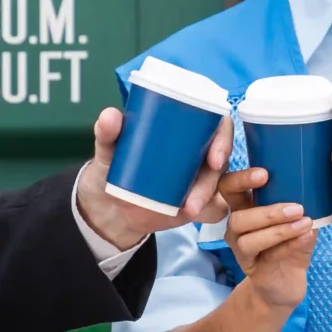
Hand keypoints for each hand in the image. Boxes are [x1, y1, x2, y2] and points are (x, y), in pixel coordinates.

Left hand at [76, 108, 233, 249]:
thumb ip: (107, 133)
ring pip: (218, 184)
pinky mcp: (197, 202)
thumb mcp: (109, 149)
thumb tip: (110, 115)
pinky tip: (191, 215)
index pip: (217, 125)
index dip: (224, 138)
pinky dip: (208, 212)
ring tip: (189, 210)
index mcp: (186, 130)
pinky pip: (213, 208)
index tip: (214, 156)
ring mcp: (199, 178)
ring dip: (207, 197)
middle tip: (199, 188)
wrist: (109, 205)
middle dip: (215, 175)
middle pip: (221, 157)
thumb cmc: (115, 166)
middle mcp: (198, 152)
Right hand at [219, 167, 318, 313]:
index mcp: (243, 207)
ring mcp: (241, 250)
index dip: (240, 180)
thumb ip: (300, 202)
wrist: (287, 282)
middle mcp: (236, 228)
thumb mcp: (297, 219)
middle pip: (237, 217)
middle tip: (296, 208)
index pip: (229, 188)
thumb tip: (315, 184)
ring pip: (248, 239)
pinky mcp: (252, 269)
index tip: (264, 174)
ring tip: (305, 222)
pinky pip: (268, 255)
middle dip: (267, 212)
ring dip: (279, 230)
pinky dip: (289, 244)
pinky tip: (307, 235)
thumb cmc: (291, 243)